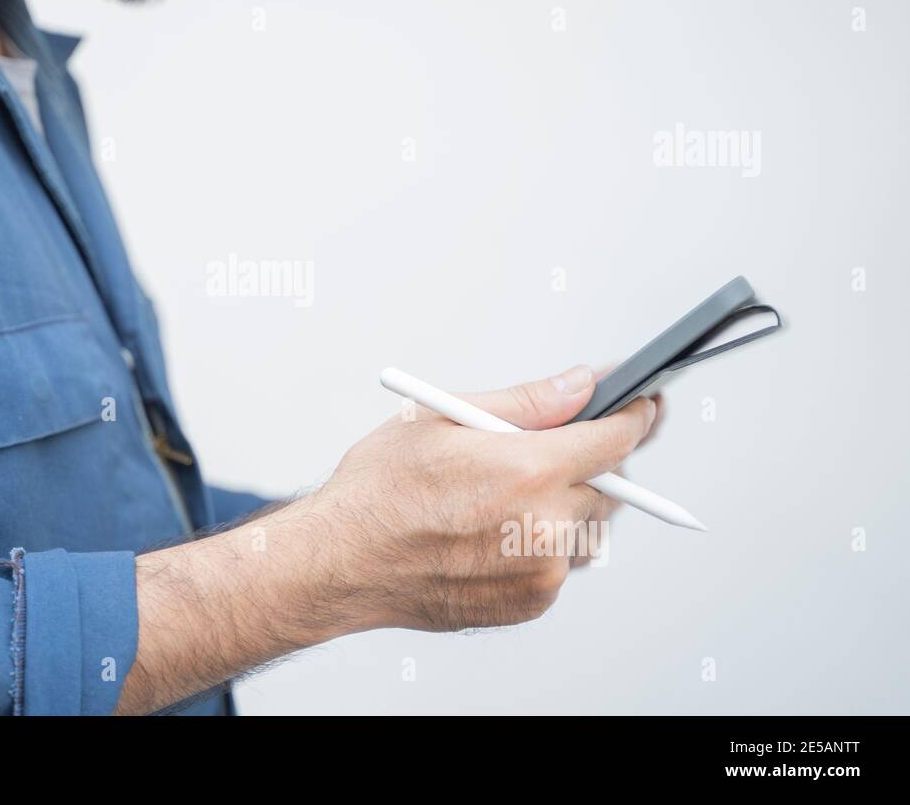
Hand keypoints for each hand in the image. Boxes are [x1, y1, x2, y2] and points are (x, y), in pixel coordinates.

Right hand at [116, 365, 655, 712]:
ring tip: (510, 490)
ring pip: (592, 526)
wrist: (340, 564)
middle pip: (612, 483)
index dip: (638, 414)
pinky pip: (564, 562)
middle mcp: (547, 527)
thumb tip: (583, 383)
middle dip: (593, 457)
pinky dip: (547, 541)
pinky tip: (497, 527)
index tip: (646, 403)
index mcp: (528, 471)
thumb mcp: (442, 417)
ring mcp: (542, 572)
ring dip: (571, 502)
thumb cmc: (379, 490)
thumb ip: (527, 401)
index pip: (618, 437)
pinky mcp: (531, 603)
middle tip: (553, 444)